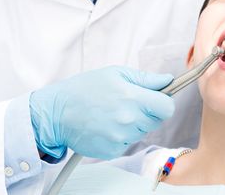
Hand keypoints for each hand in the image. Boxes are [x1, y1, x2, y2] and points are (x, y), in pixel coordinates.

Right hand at [29, 66, 174, 159]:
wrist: (57, 113)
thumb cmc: (84, 89)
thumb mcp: (115, 73)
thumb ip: (145, 78)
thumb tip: (167, 80)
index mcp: (132, 98)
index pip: (167, 108)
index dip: (164, 102)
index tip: (157, 98)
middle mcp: (129, 120)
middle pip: (156, 121)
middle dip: (148, 112)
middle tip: (128, 102)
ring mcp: (120, 138)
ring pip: (142, 132)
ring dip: (134, 124)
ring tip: (113, 113)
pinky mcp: (112, 151)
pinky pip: (127, 143)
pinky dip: (121, 135)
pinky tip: (106, 125)